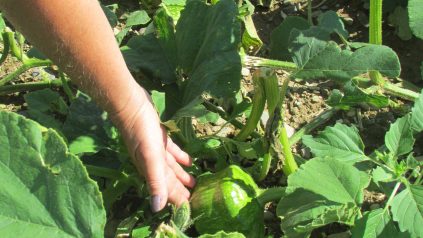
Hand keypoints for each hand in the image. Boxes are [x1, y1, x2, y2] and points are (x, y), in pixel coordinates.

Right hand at [111, 84, 195, 211]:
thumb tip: (157, 209)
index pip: (165, 190)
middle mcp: (152, 162)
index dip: (175, 200)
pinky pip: (171, 152)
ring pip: (170, 167)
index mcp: (150, 169)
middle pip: (169, 180)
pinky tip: (188, 160)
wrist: (131, 105)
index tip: (187, 209)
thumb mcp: (151, 158)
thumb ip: (155, 182)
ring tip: (194, 183)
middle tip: (195, 197)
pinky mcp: (158, 137)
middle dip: (180, 190)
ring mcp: (154, 150)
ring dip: (181, 175)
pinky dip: (179, 157)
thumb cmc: (142, 132)